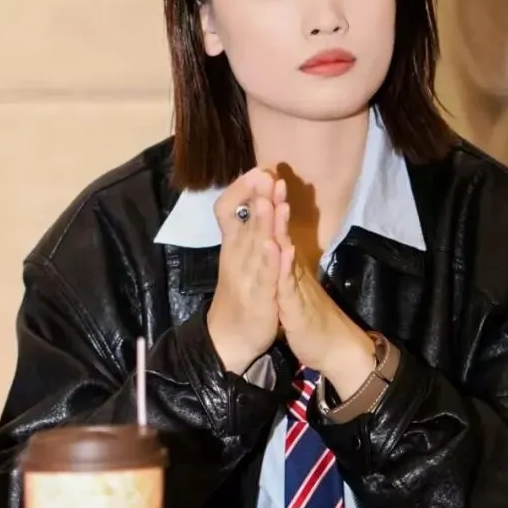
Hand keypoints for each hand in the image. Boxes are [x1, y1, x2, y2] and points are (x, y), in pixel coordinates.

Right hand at [206, 168, 279, 375]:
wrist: (230, 338)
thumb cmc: (240, 293)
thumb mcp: (242, 257)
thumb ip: (249, 230)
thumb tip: (258, 200)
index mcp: (233, 246)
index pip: (228, 209)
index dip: (241, 189)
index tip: (258, 170)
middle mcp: (237, 256)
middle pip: (245, 221)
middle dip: (257, 196)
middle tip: (267, 172)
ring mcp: (247, 277)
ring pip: (255, 245)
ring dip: (263, 223)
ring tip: (270, 200)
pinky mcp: (260, 298)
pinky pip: (266, 277)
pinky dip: (272, 261)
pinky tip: (279, 247)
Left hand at [273, 179, 374, 397]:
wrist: (335, 349)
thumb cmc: (311, 319)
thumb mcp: (295, 287)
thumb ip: (290, 266)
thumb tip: (283, 243)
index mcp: (289, 268)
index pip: (278, 231)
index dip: (271, 205)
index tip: (265, 178)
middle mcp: (294, 272)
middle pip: (283, 233)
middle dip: (275, 204)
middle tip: (272, 174)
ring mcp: (297, 287)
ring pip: (286, 254)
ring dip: (281, 228)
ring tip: (276, 200)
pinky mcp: (297, 308)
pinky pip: (290, 286)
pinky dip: (287, 267)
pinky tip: (285, 248)